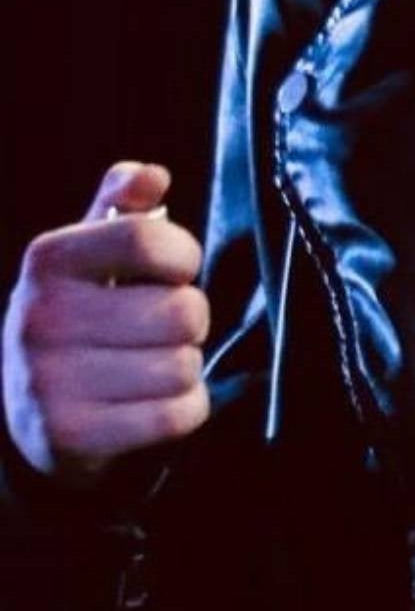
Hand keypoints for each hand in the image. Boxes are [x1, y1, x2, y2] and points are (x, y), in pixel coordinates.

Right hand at [3, 161, 210, 483]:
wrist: (29, 411)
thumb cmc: (80, 314)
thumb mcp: (89, 253)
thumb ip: (122, 207)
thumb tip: (152, 175)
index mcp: (48, 261)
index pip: (148, 240)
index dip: (182, 256)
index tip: (173, 271)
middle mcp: (40, 318)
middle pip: (182, 311)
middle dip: (188, 321)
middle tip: (158, 329)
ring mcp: (49, 381)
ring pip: (184, 366)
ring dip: (184, 367)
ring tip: (149, 365)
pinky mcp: (70, 435)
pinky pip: (177, 415)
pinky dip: (183, 409)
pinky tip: (151, 402)